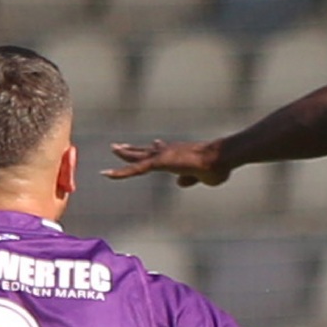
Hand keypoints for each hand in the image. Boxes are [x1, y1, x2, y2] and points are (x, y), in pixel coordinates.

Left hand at [103, 138, 228, 186]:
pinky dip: (120, 172)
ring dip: (124, 155)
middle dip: (133, 149)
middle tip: (119, 146)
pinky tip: (107, 174)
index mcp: (179, 155)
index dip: (156, 148)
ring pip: (137, 157)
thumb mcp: (203, 177)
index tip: (154, 143)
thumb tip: (180, 183)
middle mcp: (168, 152)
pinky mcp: (158, 162)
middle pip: (146, 151)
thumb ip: (190, 179)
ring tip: (113, 149)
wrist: (219, 159)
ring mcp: (163, 156)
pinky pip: (134, 169)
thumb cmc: (217, 167)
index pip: (164, 151)